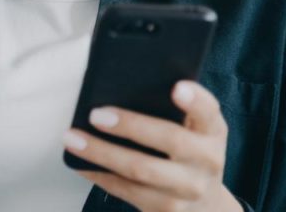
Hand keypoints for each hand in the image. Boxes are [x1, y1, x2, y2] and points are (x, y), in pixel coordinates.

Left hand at [63, 81, 242, 211]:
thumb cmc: (191, 154)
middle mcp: (206, 161)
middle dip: (130, 125)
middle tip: (96, 114)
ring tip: (73, 138)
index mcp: (212, 132)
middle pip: (170, 139)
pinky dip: (98, 173)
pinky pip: (125, 190)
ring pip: (140, 169)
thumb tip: (123, 86)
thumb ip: (175, 111)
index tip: (176, 87)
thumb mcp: (196, 131)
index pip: (208, 111)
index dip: (195, 99)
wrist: (207, 206)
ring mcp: (187, 189)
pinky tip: (79, 161)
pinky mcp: (166, 210)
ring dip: (101, 152)